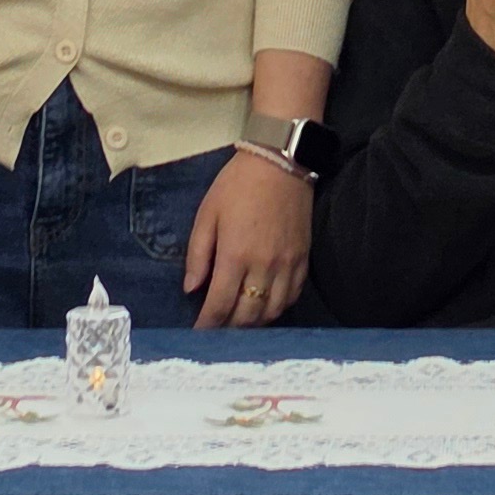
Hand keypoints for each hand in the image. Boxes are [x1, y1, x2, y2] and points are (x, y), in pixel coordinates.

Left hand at [184, 147, 314, 329]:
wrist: (280, 161)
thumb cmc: (237, 184)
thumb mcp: (207, 213)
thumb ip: (198, 254)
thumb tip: (191, 288)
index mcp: (235, 255)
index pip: (220, 305)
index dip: (207, 325)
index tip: (199, 333)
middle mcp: (263, 266)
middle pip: (246, 315)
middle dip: (229, 328)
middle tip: (217, 330)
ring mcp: (287, 264)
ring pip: (271, 312)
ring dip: (254, 323)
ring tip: (240, 322)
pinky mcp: (303, 259)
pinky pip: (292, 297)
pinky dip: (277, 308)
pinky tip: (266, 306)